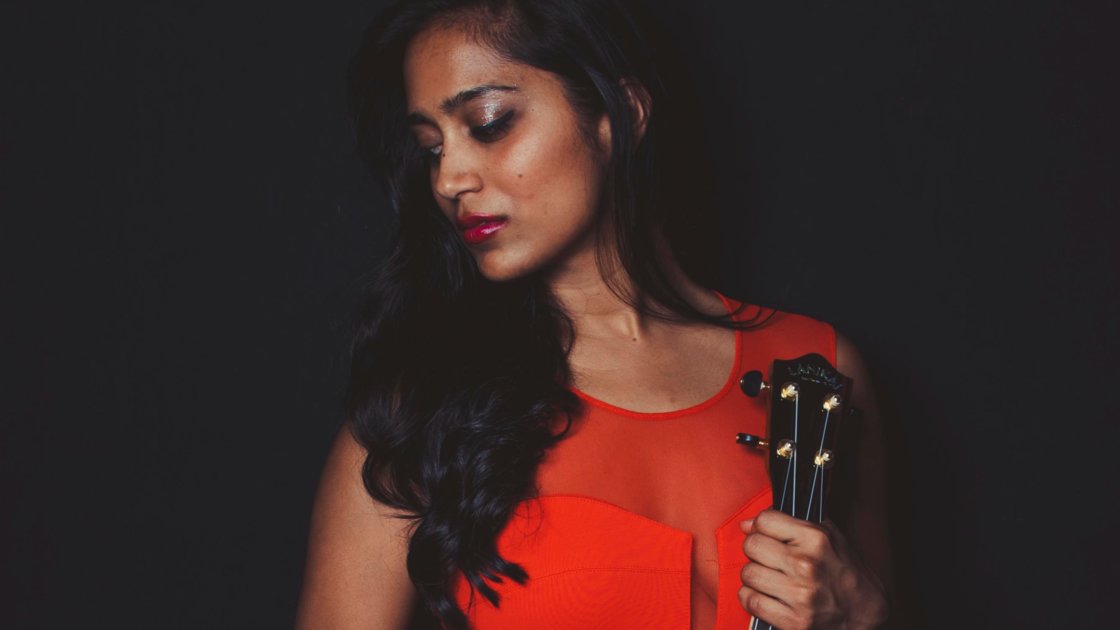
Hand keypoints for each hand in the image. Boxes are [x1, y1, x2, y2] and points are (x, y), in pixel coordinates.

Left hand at [738, 510, 887, 629]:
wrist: (865, 615)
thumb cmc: (845, 573)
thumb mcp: (829, 537)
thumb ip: (789, 523)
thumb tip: (746, 524)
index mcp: (816, 539)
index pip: (764, 521)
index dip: (762, 527)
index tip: (767, 535)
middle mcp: (806, 564)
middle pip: (752, 545)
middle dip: (756, 551)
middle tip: (769, 559)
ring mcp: (800, 594)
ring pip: (748, 573)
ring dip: (755, 577)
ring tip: (770, 579)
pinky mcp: (794, 621)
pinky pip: (751, 601)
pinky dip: (753, 599)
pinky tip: (767, 597)